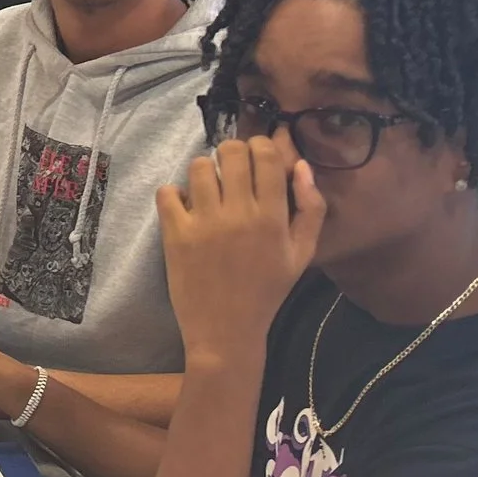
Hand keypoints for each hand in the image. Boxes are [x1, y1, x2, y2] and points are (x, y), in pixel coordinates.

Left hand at [156, 135, 324, 369]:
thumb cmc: (267, 291)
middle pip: (230, 152)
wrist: (227, 330)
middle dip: (232, 153)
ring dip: (204, 171)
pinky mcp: (175, 235)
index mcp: (272, 217)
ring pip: (198, 166)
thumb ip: (310, 208)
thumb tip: (301, 165)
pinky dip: (174, 194)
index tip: (257, 158)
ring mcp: (203, 223)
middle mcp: (238, 214)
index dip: (260, 146)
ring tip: (208, 190)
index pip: (265, 154)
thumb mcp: (302, 253)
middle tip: (231, 171)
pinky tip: (185, 208)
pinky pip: (167, 192)